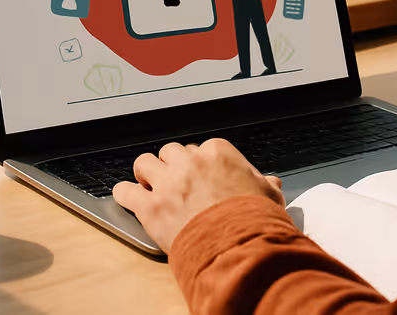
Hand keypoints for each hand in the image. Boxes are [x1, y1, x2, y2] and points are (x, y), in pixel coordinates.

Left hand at [112, 139, 284, 253]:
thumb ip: (265, 184)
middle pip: (170, 152)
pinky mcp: (150, 207)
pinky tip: (127, 196)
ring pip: (144, 163)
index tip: (200, 176)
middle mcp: (189, 163)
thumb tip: (271, 182)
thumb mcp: (269, 197)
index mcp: (217, 153)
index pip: (200, 149)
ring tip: (149, 184)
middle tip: (175, 181)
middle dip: (172, 165)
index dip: (198, 164)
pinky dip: (125, 194)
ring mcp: (167, 183)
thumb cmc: (254, 221)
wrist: (239, 247)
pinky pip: (126, 191)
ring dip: (146, 173)